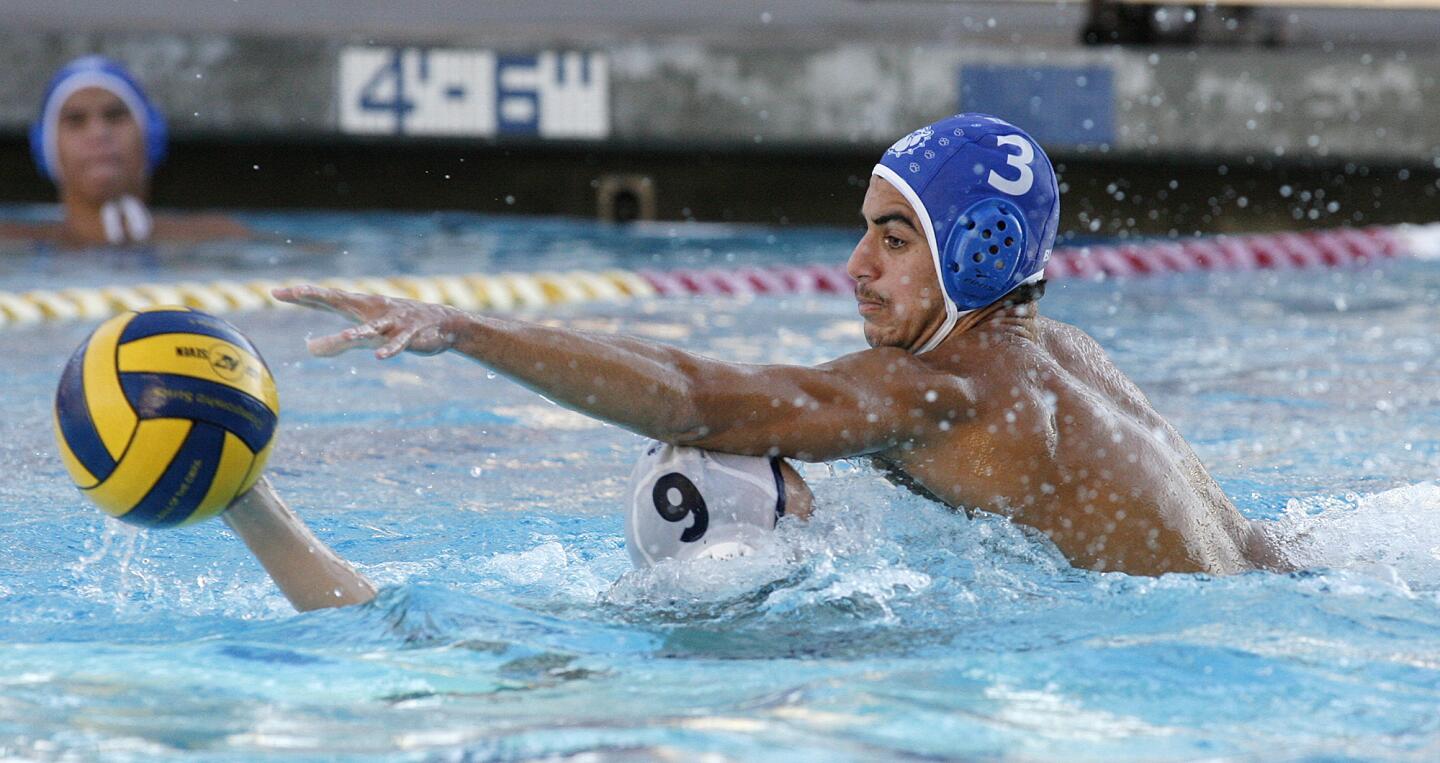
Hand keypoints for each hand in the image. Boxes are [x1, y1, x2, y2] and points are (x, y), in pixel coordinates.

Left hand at [272, 285, 458, 358]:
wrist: (443, 323)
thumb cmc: (397, 327)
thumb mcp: (365, 336)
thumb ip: (336, 343)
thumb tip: (308, 349)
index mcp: (359, 308)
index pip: (325, 299)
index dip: (301, 295)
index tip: (275, 291)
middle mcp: (371, 311)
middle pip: (339, 302)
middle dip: (316, 296)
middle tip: (293, 292)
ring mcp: (391, 323)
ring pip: (368, 328)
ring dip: (354, 332)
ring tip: (341, 337)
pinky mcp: (410, 336)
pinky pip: (398, 344)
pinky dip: (389, 349)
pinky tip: (380, 357)